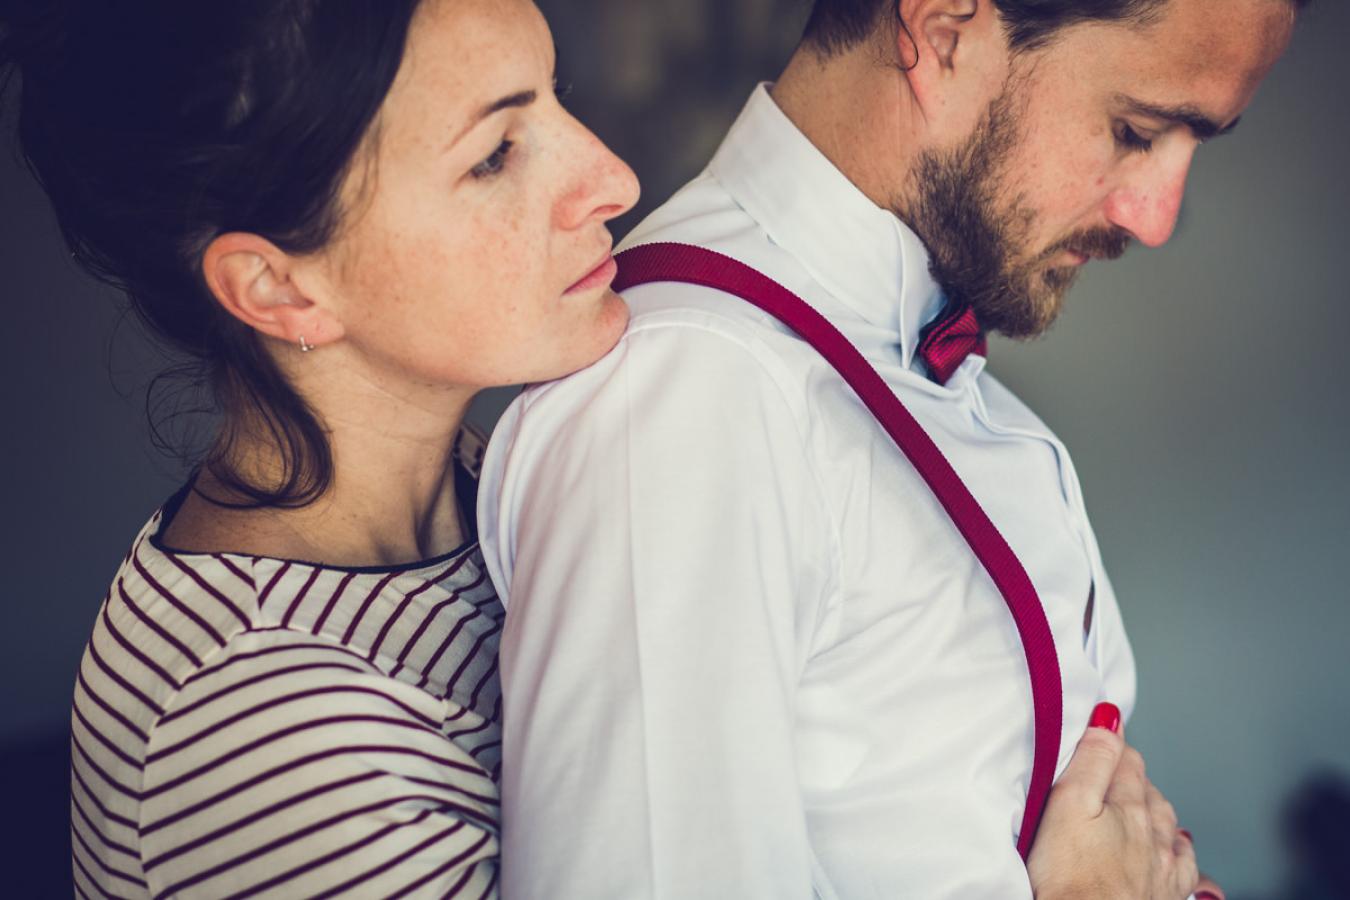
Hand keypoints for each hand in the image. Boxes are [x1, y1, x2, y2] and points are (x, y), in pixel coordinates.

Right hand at [1027, 703, 1198, 899]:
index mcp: (1131, 807)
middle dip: (1133, 779)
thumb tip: (1109, 718)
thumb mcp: (1068, 804)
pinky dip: (1182, 856)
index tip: (1098, 735)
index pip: (1127, 761)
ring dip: (1157, 812)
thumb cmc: (1070, 878)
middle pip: (1150, 793)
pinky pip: (1187, 871)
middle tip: (1111, 772)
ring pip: (1169, 828)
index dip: (1111, 745)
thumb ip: (1091, 760)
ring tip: (1143, 804)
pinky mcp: (1165, 898)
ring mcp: (1165, 869)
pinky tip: (1179, 853)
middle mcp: (1155, 835)